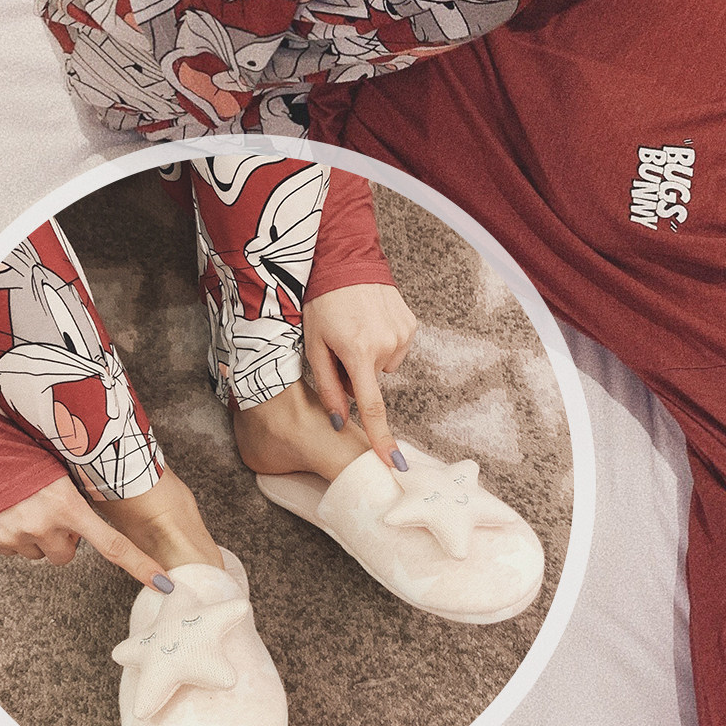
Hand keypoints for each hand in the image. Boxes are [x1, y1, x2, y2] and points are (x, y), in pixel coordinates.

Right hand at [0, 475, 173, 591]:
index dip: (139, 565)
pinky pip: (9, 550)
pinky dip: (10, 535)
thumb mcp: (62, 470)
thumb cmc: (25, 454)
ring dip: (37, 536)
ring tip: (26, 505)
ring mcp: (12, 536)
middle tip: (52, 510)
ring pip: (37, 553)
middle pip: (66, 555)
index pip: (113, 544)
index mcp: (68, 506)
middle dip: (64, 539)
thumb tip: (87, 524)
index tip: (163, 583)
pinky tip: (5, 511)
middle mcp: (41, 526)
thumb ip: (77, 499)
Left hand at [302, 283, 417, 468]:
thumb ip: (328, 387)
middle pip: (372, 383)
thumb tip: (339, 421)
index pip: (373, 406)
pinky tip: (371, 322)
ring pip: (385, 366)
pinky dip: (383, 342)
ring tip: (356, 330)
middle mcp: (386, 345)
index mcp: (358, 352)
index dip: (383, 439)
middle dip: (356, 375)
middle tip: (340, 347)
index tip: (396, 463)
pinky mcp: (411, 324)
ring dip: (370, 357)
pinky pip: (396, 348)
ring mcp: (403, 333)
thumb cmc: (323, 303)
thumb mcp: (314, 345)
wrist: (347, 262)